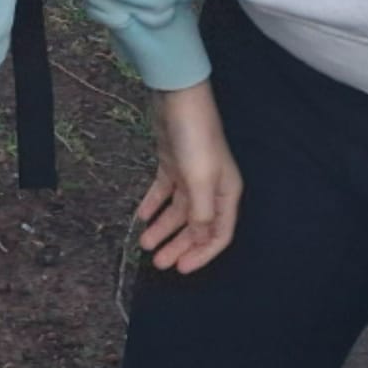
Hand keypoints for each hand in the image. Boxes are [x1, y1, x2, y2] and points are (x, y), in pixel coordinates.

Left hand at [135, 80, 240, 273]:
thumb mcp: (201, 180)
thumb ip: (201, 213)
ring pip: (178, 211)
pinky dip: (154, 204)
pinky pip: (163, 191)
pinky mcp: (172, 162)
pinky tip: (142, 216)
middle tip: (157, 263)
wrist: (178, 97)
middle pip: (195, 226)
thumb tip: (200, 238)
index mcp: (226, 193)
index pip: (218, 234)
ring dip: (163, 228)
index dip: (202, 254)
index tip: (181, 270)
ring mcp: (190, 175)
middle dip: (178, 245)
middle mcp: (211, 187)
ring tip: (144, 244)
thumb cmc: (195, 140)